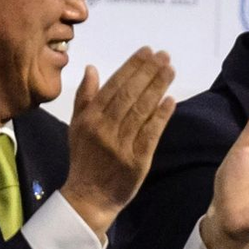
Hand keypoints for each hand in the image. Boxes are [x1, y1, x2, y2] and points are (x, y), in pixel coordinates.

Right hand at [62, 47, 176, 239]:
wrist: (89, 197)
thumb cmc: (84, 159)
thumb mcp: (77, 127)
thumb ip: (85, 98)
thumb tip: (92, 68)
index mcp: (90, 118)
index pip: (114, 85)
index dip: (132, 67)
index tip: (146, 51)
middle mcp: (105, 128)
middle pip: (130, 94)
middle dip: (148, 72)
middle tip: (164, 56)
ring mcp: (121, 145)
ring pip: (141, 110)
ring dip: (157, 87)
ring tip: (170, 70)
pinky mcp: (136, 161)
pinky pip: (150, 134)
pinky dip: (161, 116)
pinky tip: (171, 100)